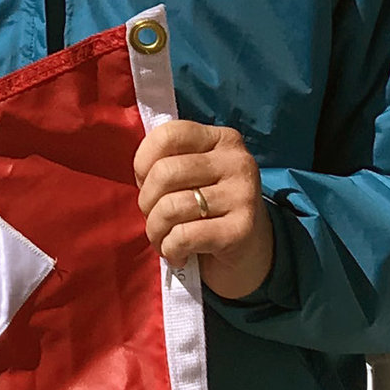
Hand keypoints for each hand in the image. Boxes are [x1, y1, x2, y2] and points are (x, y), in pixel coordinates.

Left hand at [134, 119, 273, 300]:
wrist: (250, 253)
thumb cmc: (208, 209)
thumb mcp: (191, 176)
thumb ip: (168, 161)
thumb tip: (139, 172)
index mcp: (222, 139)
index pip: (169, 135)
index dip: (143, 162)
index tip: (144, 183)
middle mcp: (237, 161)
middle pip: (165, 172)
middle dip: (146, 201)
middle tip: (153, 218)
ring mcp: (243, 195)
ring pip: (171, 207)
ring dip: (156, 230)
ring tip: (164, 240)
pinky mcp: (241, 230)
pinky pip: (184, 236)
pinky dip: (171, 249)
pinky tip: (178, 254)